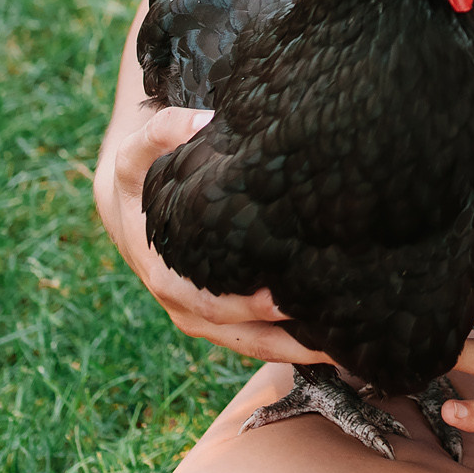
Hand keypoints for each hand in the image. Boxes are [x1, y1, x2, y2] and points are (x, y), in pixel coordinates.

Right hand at [92, 102, 325, 365]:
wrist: (127, 201)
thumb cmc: (140, 175)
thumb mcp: (140, 151)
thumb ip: (164, 130)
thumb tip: (202, 121)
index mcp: (165, 275)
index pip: (210, 301)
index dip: (246, 305)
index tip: (287, 301)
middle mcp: (183, 305)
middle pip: (240, 335)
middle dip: (285, 339)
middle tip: (334, 336)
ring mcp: (203, 317)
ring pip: (253, 345)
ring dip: (296, 351)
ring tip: (345, 349)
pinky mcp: (222, 317)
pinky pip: (258, 338)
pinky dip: (291, 343)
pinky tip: (333, 340)